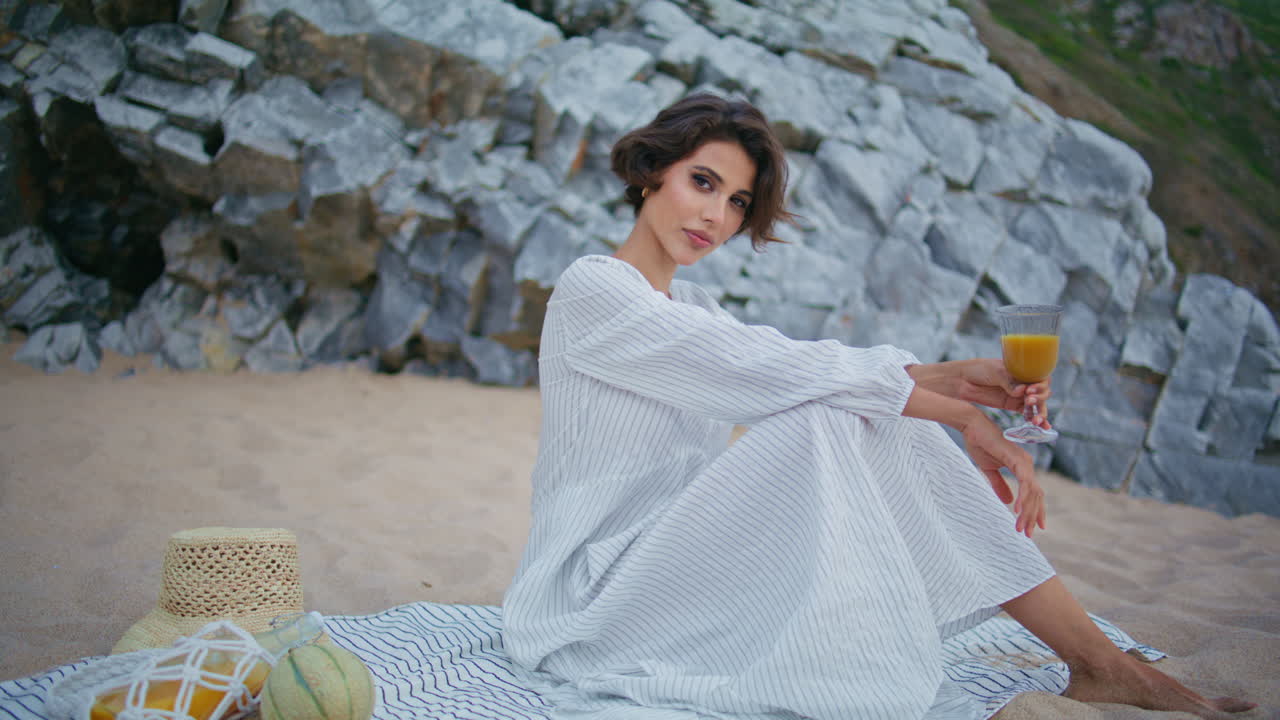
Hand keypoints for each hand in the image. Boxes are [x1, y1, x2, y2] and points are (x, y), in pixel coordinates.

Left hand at [956, 359, 1052, 428]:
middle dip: (1039, 399)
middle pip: (1042, 392)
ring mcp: (1019, 395)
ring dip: (1040, 413)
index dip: (1039, 385)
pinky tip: (1038, 426)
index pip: (1041, 377)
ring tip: (1036, 422)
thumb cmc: (979, 369)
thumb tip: (1021, 391)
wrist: (962, 380)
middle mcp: (1024, 382)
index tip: (1030, 390)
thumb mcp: (995, 371)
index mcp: (1023, 370)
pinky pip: (1027, 413)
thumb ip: (1008, 381)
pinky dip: (1034, 419)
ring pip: (1037, 405)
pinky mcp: (1012, 405)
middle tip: (1029, 402)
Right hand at [960, 413, 1046, 537]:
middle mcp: (1027, 465)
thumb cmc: (980, 444)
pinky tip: (1017, 510)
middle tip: (1027, 534)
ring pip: (1032, 492)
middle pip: (1036, 496)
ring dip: (1027, 512)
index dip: (1036, 511)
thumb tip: (1008, 502)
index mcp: (1022, 468)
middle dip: (1032, 516)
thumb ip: (999, 485)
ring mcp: (1024, 462)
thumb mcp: (990, 470)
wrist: (972, 427)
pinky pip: (1024, 482)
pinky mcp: (1017, 459)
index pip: (1034, 494)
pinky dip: (1023, 497)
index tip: (1034, 527)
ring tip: (1021, 528)